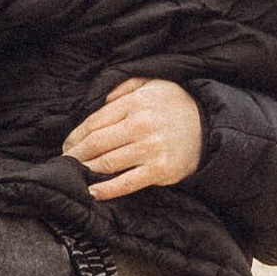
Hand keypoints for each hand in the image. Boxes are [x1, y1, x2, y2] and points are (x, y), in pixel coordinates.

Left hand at [62, 77, 203, 202]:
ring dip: (86, 170)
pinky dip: (107, 189)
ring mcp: (150, 149)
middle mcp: (140, 125)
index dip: (75, 136)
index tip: (66, 145)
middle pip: (96, 143)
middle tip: (65, 162)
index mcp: (134, 103)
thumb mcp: (152, 83)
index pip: (94, 122)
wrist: (211, 126)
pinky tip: (92, 192)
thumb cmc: (176, 104)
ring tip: (74, 174)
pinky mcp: (159, 170)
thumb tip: (97, 100)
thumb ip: (123, 87)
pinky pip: (127, 182)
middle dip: (75, 155)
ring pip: (107, 163)